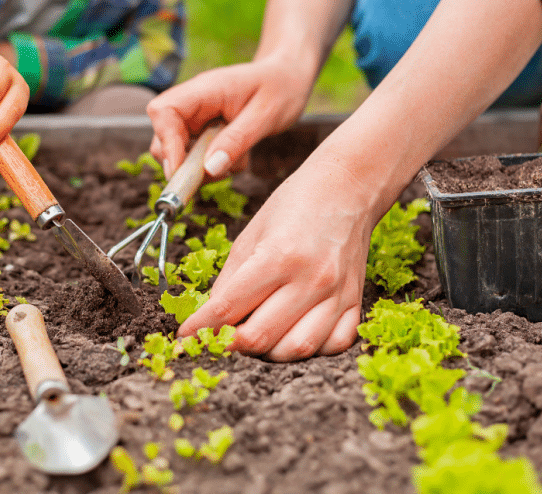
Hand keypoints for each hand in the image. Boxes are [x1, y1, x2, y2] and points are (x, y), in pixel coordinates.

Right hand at [147, 55, 311, 178]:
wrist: (288, 77)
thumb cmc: (280, 87)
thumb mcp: (266, 115)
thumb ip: (237, 140)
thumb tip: (209, 169)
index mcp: (204, 89)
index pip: (163, 111)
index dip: (166, 143)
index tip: (181, 170)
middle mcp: (193, 103)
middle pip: (163, 136)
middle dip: (182, 163)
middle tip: (213, 175)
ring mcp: (197, 117)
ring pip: (177, 151)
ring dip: (200, 168)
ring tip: (234, 163)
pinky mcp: (204, 131)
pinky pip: (195, 156)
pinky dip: (212, 166)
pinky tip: (236, 158)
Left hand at [176, 152, 376, 360]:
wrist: (348, 187)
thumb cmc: (295, 204)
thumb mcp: (250, 233)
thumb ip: (229, 279)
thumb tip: (211, 317)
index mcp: (277, 257)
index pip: (228, 308)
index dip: (200, 328)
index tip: (185, 337)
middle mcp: (310, 280)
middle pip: (260, 337)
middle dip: (229, 345)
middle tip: (216, 340)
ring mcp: (338, 294)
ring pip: (297, 349)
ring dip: (268, 353)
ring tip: (253, 339)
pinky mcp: (356, 301)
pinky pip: (335, 345)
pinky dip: (310, 349)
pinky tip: (292, 336)